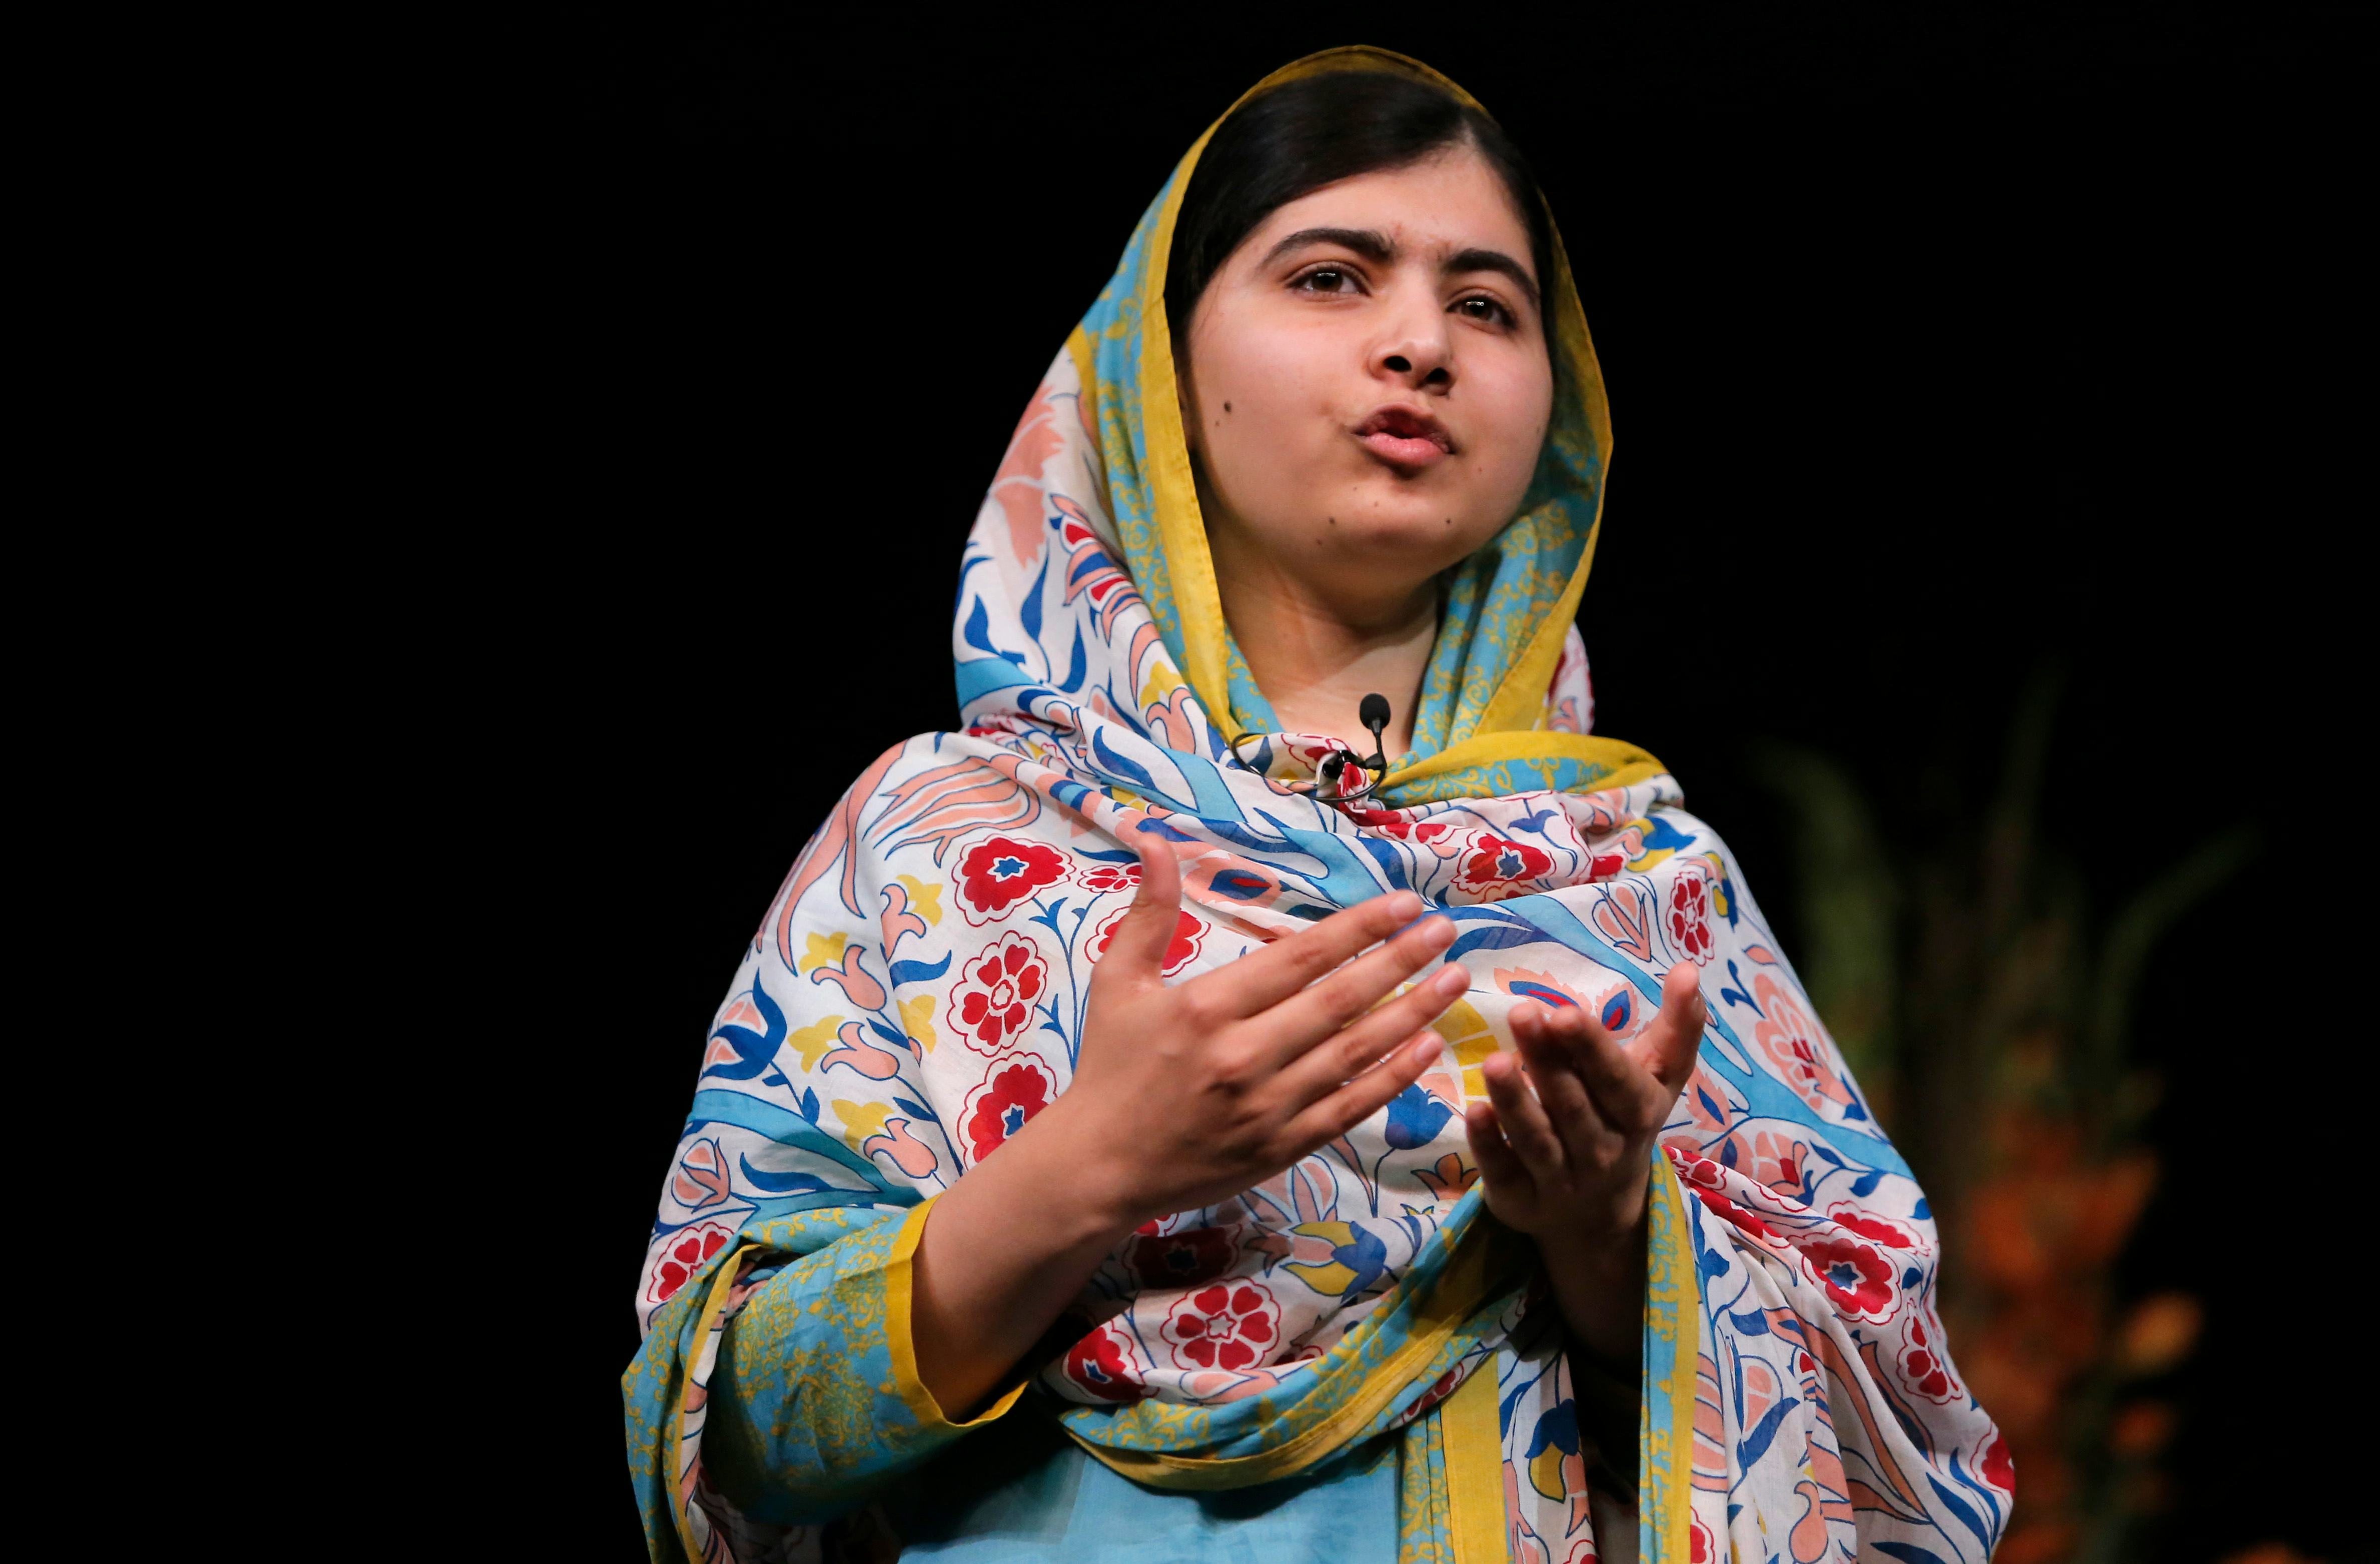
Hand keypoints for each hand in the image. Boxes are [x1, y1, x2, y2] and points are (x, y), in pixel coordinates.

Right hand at [1044, 834, 1467, 1228]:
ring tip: (1455, 980)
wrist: (1098, 1168)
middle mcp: (1243, 1056)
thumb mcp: (1116, 981)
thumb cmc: (1109, 1067)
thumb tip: (1157, 839)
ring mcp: (1268, 1108)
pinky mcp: (1281, 1148)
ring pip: (1357, 1053)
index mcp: (1205, 1008)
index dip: (1357, 929)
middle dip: (1401, 960)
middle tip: (1446, 931)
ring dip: (1413, 1013)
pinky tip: (1428, 1047)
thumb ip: (1148, 912)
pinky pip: (1351, 1108)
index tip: (1404, 903)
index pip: (1299, 958)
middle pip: (1341, 1001)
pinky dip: (1394, 1078)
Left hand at [1463, 964, 1703, 1368]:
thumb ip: (1679, 1026)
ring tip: (1494, 1061)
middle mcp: (1602, 1151)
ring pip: (1537, 1139)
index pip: (1616, 1081)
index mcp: (1637, 1113)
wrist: (1603, 1213)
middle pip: (1572, 1105)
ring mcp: (1560, 1180)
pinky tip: (1473, 1110)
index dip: (1592, 1049)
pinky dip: (1488, 1143)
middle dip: (1548, 1061)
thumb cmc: (1625, 1119)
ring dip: (1515, 1101)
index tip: (1565, 1012)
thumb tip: (1689, 968)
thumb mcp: (1659, 1078)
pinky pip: (1503, 1170)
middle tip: (1522, 1013)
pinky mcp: (1520, 1199)